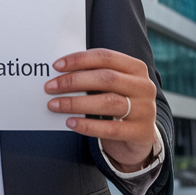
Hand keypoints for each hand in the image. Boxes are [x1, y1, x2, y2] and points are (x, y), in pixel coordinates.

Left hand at [44, 49, 159, 171]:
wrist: (141, 137)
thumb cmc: (120, 104)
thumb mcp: (115, 86)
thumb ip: (95, 76)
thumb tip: (60, 73)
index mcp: (136, 69)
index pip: (106, 57)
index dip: (80, 59)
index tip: (56, 66)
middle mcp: (144, 86)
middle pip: (106, 78)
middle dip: (73, 81)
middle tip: (50, 87)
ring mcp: (145, 110)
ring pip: (107, 102)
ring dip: (76, 103)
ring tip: (54, 105)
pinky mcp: (140, 132)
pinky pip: (110, 128)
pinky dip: (88, 125)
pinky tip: (70, 122)